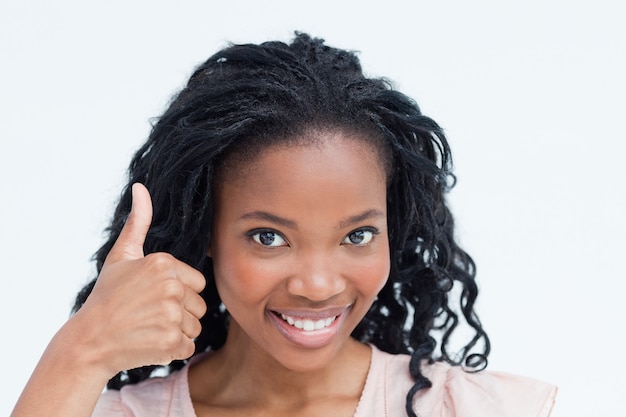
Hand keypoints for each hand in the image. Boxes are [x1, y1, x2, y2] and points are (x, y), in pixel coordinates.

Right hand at [74, 183, 206, 376]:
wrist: (89, 340)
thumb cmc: (107, 297)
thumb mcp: (122, 255)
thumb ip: (138, 222)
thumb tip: (141, 187)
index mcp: (164, 263)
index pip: (198, 283)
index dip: (179, 293)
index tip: (153, 297)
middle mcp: (171, 286)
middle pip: (199, 306)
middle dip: (179, 314)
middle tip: (149, 315)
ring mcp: (171, 315)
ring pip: (195, 327)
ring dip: (176, 332)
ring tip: (149, 328)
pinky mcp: (170, 341)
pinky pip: (189, 346)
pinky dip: (173, 350)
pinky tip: (150, 343)